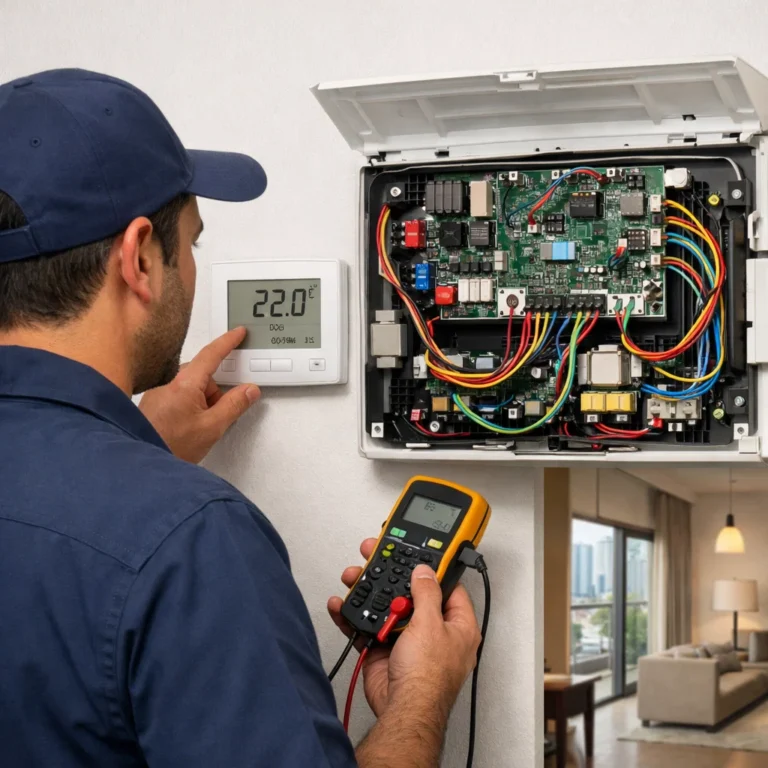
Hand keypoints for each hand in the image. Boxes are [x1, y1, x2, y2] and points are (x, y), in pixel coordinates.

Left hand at [139, 327, 260, 462]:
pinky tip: (186, 429)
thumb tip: (249, 390)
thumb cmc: (170, 447)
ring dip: (201, 402)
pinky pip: (178, 396)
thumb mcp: (212, 427)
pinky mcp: (153, 404)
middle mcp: (168, 383)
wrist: (142, 464)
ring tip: (197, 428)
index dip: (228, 342)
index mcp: (184, 383)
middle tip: (217, 414)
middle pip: (203, 375)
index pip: (211, 354)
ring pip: (191, 387)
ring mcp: (158, 392)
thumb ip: (235, 405)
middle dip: (215, 392)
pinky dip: (188, 407)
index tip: (238, 333)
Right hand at [328, 539, 480, 719]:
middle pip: (411, 594)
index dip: (431, 570)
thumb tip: (425, 572)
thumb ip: (426, 593)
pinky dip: (352, 616)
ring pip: (386, 607)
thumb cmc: (427, 679)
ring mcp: (407, 642)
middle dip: (390, 577)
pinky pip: (368, 627)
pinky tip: (341, 605)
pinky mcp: (385, 651)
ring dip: (367, 592)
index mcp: (456, 626)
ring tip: (353, 577)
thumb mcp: (430, 624)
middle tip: (375, 557)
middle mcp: (433, 633)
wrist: (402, 711)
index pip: (447, 588)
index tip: (415, 554)